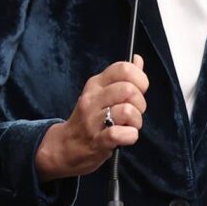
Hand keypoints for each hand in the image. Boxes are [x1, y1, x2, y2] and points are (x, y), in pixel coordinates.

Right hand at [35, 55, 148, 181]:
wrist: (65, 146)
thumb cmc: (90, 118)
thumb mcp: (103, 93)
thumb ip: (122, 77)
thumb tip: (137, 59)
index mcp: (96, 84)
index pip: (123, 69)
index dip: (140, 79)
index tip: (140, 90)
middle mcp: (92, 99)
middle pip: (128, 90)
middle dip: (140, 103)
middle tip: (135, 112)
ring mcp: (92, 120)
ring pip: (127, 111)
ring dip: (136, 121)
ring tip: (130, 126)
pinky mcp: (96, 140)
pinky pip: (118, 134)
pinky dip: (130, 136)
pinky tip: (126, 136)